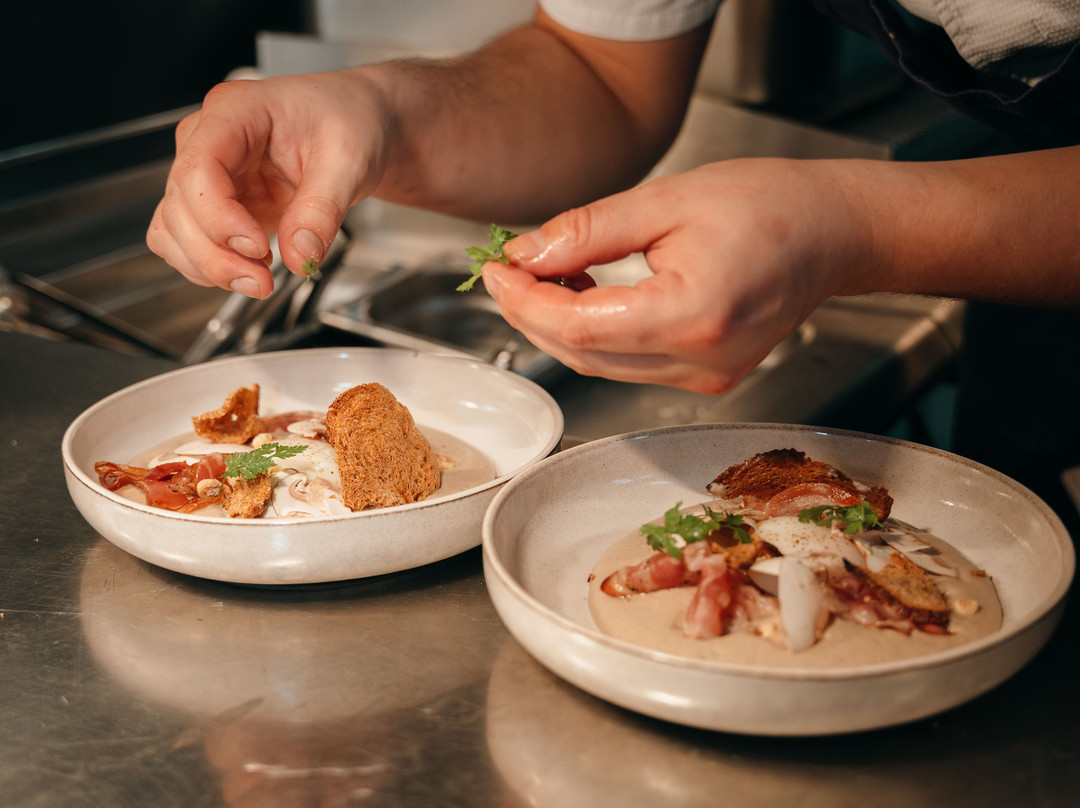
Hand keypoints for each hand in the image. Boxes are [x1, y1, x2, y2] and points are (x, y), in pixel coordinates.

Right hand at [147, 71, 390, 296]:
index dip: (219, 217)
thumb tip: (299, 257)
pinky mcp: (217, 205)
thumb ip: (322, 210)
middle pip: (180, 206)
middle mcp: (209, 140)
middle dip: (215, 254)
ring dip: (208, 266)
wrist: (360, 124)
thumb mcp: (349, 159)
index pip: (199, 168)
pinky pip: (187, 241)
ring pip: (173, 229)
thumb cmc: (349, 121)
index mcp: (236, 112)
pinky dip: (208, 266)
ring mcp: (209, 175)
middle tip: (263, 281)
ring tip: (259, 281)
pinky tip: (246, 271)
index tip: (258, 248)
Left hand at [482, 159, 869, 393]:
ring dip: (558, 326)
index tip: (496, 268)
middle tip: (507, 269)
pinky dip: (593, 335)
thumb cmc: (770, 205)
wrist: (833, 232)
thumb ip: (588, 230)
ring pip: (600, 366)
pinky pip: (627, 365)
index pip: (578, 327)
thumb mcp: (667, 200)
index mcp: (692, 316)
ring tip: (544, 275)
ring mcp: (705, 378)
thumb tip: (525, 253)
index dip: (524, 301)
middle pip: (582, 355)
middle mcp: (699, 362)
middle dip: (530, 314)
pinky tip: (583, 295)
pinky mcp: (706, 378)